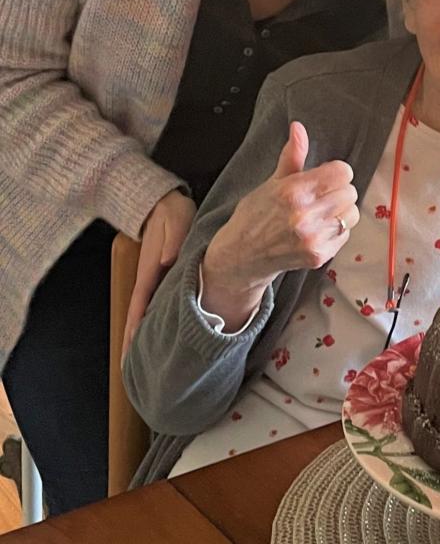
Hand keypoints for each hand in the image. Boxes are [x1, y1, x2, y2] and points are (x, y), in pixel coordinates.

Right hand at [122, 187, 195, 359]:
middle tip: (131, 370)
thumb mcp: (176, 221)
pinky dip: (151, 320)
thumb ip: (173, 240)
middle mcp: (149, 278)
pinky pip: (155, 303)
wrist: (164, 202)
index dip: (134, 329)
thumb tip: (166, 261)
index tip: (129, 352)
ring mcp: (154, 278)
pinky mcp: (161, 275)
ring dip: (141, 334)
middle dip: (132, 341)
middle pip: (138, 315)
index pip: (140, 306)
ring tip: (139, 360)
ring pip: (146, 312)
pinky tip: (155, 333)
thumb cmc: (172, 213)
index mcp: (150, 270)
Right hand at [201, 122, 357, 325]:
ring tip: (321, 215)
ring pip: (352, 214)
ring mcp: (313, 237)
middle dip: (338, 191)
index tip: (325, 177)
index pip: (342, 172)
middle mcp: (304, 214)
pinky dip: (336, 232)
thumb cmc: (255, 216)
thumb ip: (292, 156)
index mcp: (293, 191)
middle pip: (350, 192)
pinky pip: (346, 235)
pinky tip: (317, 231)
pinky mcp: (319, 256)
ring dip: (341, 212)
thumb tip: (298, 128)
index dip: (336, 172)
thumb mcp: (271, 182)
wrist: (241, 256)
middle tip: (320, 198)